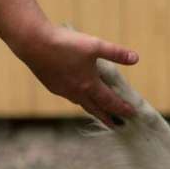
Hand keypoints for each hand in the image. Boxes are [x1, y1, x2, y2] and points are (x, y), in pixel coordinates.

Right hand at [14, 24, 138, 125]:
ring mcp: (62, 90)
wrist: (33, 42)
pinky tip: (77, 95)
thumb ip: (116, 53)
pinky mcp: (51, 85)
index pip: (110, 102)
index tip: (131, 115)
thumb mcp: (95, 46)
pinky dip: (78, 100)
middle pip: (96, 109)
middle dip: (107, 117)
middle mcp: (76, 92)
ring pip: (81, 103)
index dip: (122, 108)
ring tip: (99, 112)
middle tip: (116, 126)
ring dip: (92, 109)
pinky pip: (69, 97)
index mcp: (89, 85)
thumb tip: (136, 58)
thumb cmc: (65, 43)